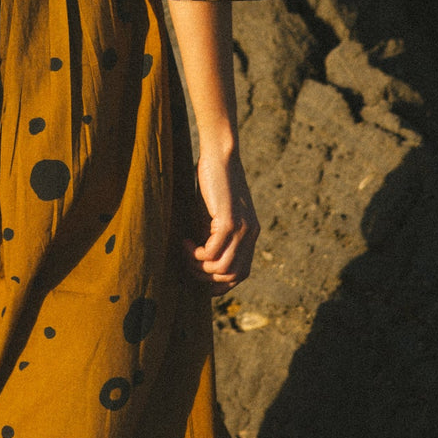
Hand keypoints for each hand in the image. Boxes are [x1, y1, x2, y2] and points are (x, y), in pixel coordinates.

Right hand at [184, 148, 258, 294]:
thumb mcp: (218, 211)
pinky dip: (196, 253)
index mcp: (251, 232)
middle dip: (208, 277)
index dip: (223, 283)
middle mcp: (251, 234)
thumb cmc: (215, 178)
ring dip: (200, 267)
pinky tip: (186, 241)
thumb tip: (203, 256)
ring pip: (222, 269)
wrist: (221, 153)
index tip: (203, 282)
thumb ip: (216, 232)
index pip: (242, 272)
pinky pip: (211, 252)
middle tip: (189, 264)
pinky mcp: (229, 222)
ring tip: (186, 252)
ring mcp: (242, 229)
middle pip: (233, 275)